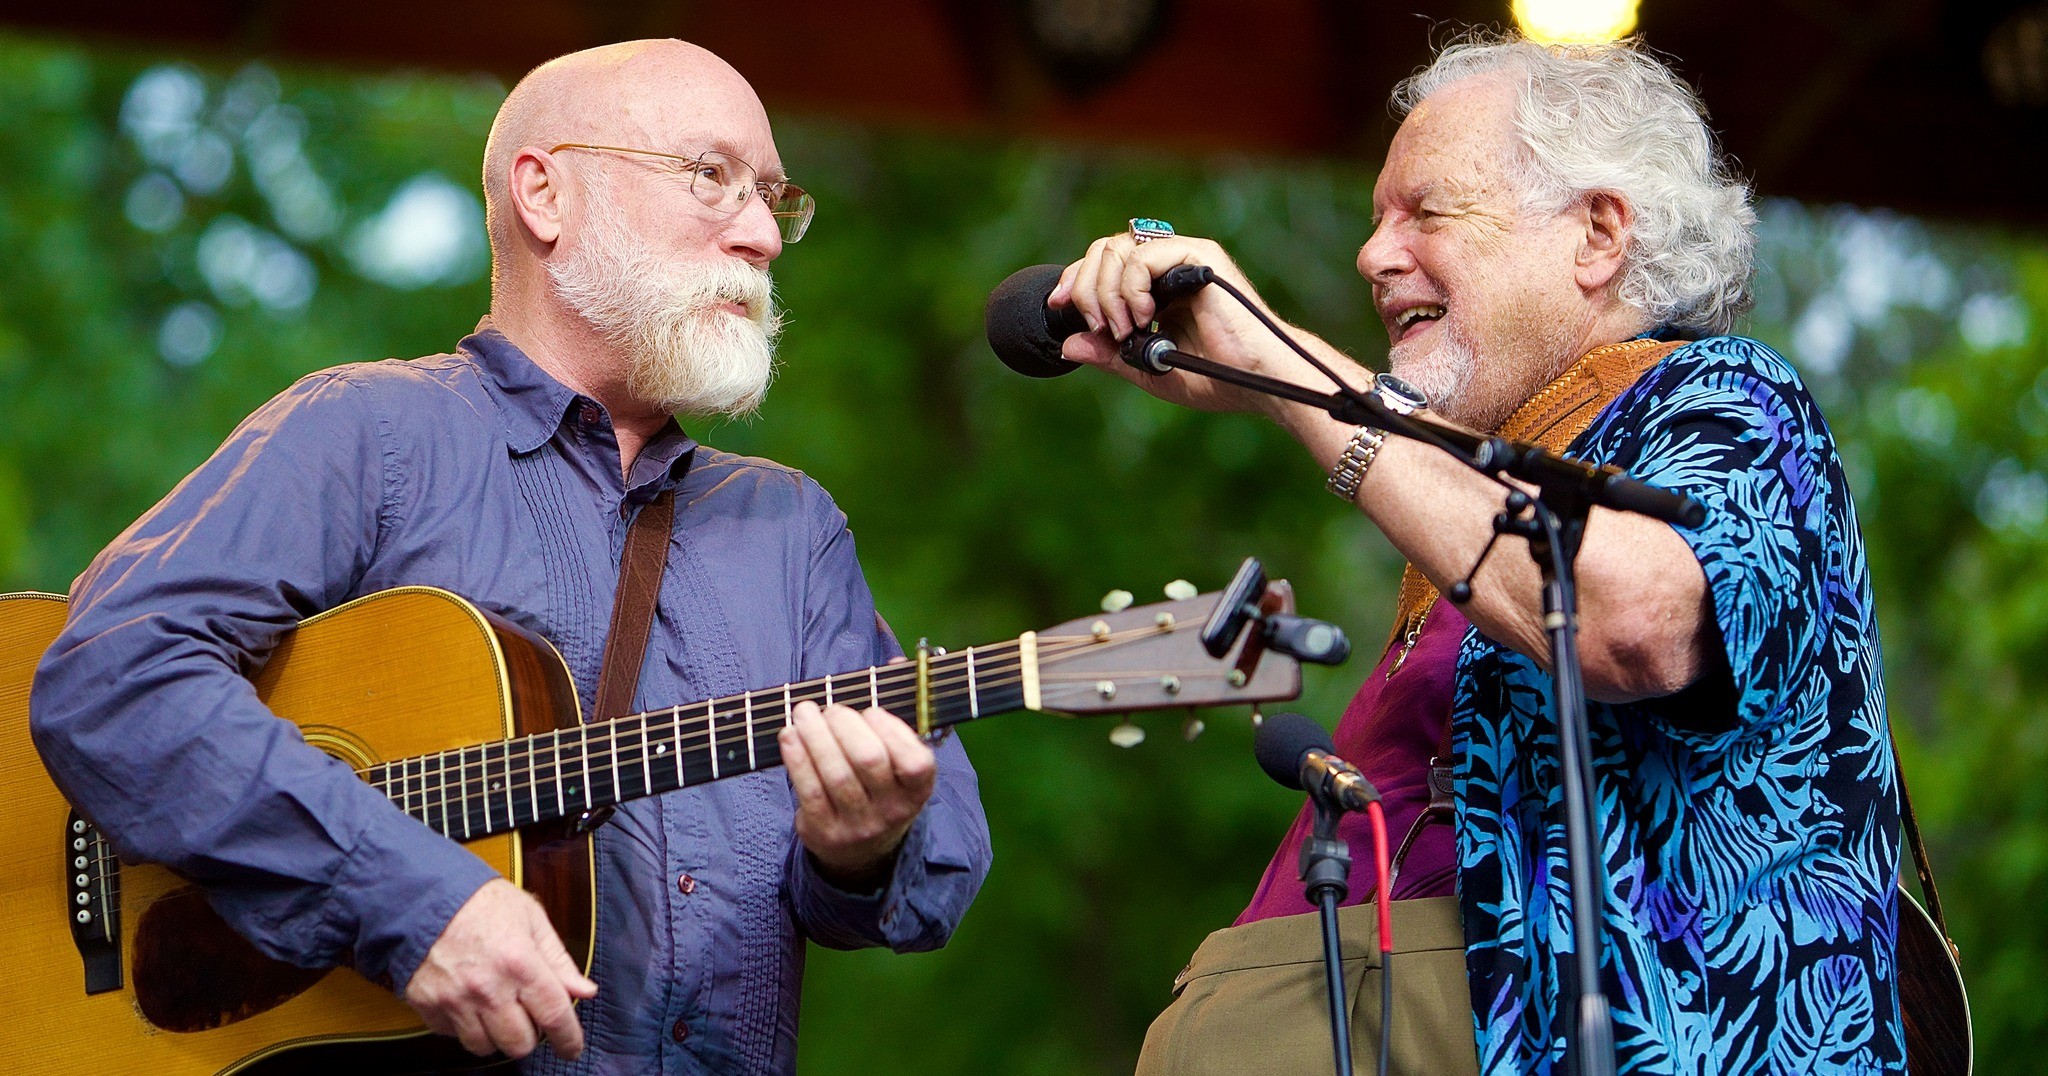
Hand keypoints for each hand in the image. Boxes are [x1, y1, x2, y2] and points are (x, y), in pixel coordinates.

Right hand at [403, 879, 597, 1060]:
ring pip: (485, 1047)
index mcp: (519, 962)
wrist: (423, 897)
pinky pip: (453, 1036)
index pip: (554, 1016)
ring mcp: (455, 1000)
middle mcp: (488, 988)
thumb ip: (559, 960)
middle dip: (530, 1035)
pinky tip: (470, 1003)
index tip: (571, 1048)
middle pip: (519, 1043)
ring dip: (496, 1035)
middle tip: (529, 1017)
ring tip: (498, 1009)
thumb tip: (584, 991)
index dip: (568, 1039)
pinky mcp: (429, 1006)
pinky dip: (465, 1026)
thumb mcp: (530, 918)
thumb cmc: (478, 902)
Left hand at [779, 700, 937, 890]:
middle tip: (830, 709)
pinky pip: (809, 790)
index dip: (891, 729)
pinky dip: (796, 758)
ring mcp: (859, 824)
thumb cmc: (881, 784)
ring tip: (804, 712)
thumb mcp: (899, 757)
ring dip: (814, 735)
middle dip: (844, 725)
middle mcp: (893, 810)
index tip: (870, 710)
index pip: (915, 761)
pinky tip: (789, 736)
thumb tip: (894, 663)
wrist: (863, 850)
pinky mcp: (825, 831)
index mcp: (919, 789)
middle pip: (869, 760)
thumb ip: (898, 710)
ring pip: (835, 773)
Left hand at [1049, 233, 1337, 415]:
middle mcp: (1167, 264)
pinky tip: (1144, 318)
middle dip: (1084, 288)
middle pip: (1102, 250)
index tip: (1057, 306)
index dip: (1074, 281)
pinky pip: (1142, 256)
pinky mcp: (1198, 256)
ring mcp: (1183, 256)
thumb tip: (1068, 344)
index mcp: (1156, 286)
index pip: (1103, 265)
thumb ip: (1110, 356)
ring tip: (1124, 330)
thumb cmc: (1216, 378)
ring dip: (1106, 293)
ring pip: (1116, 250)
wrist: (1259, 380)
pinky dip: (1131, 288)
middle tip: (1098, 326)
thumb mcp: (1148, 369)